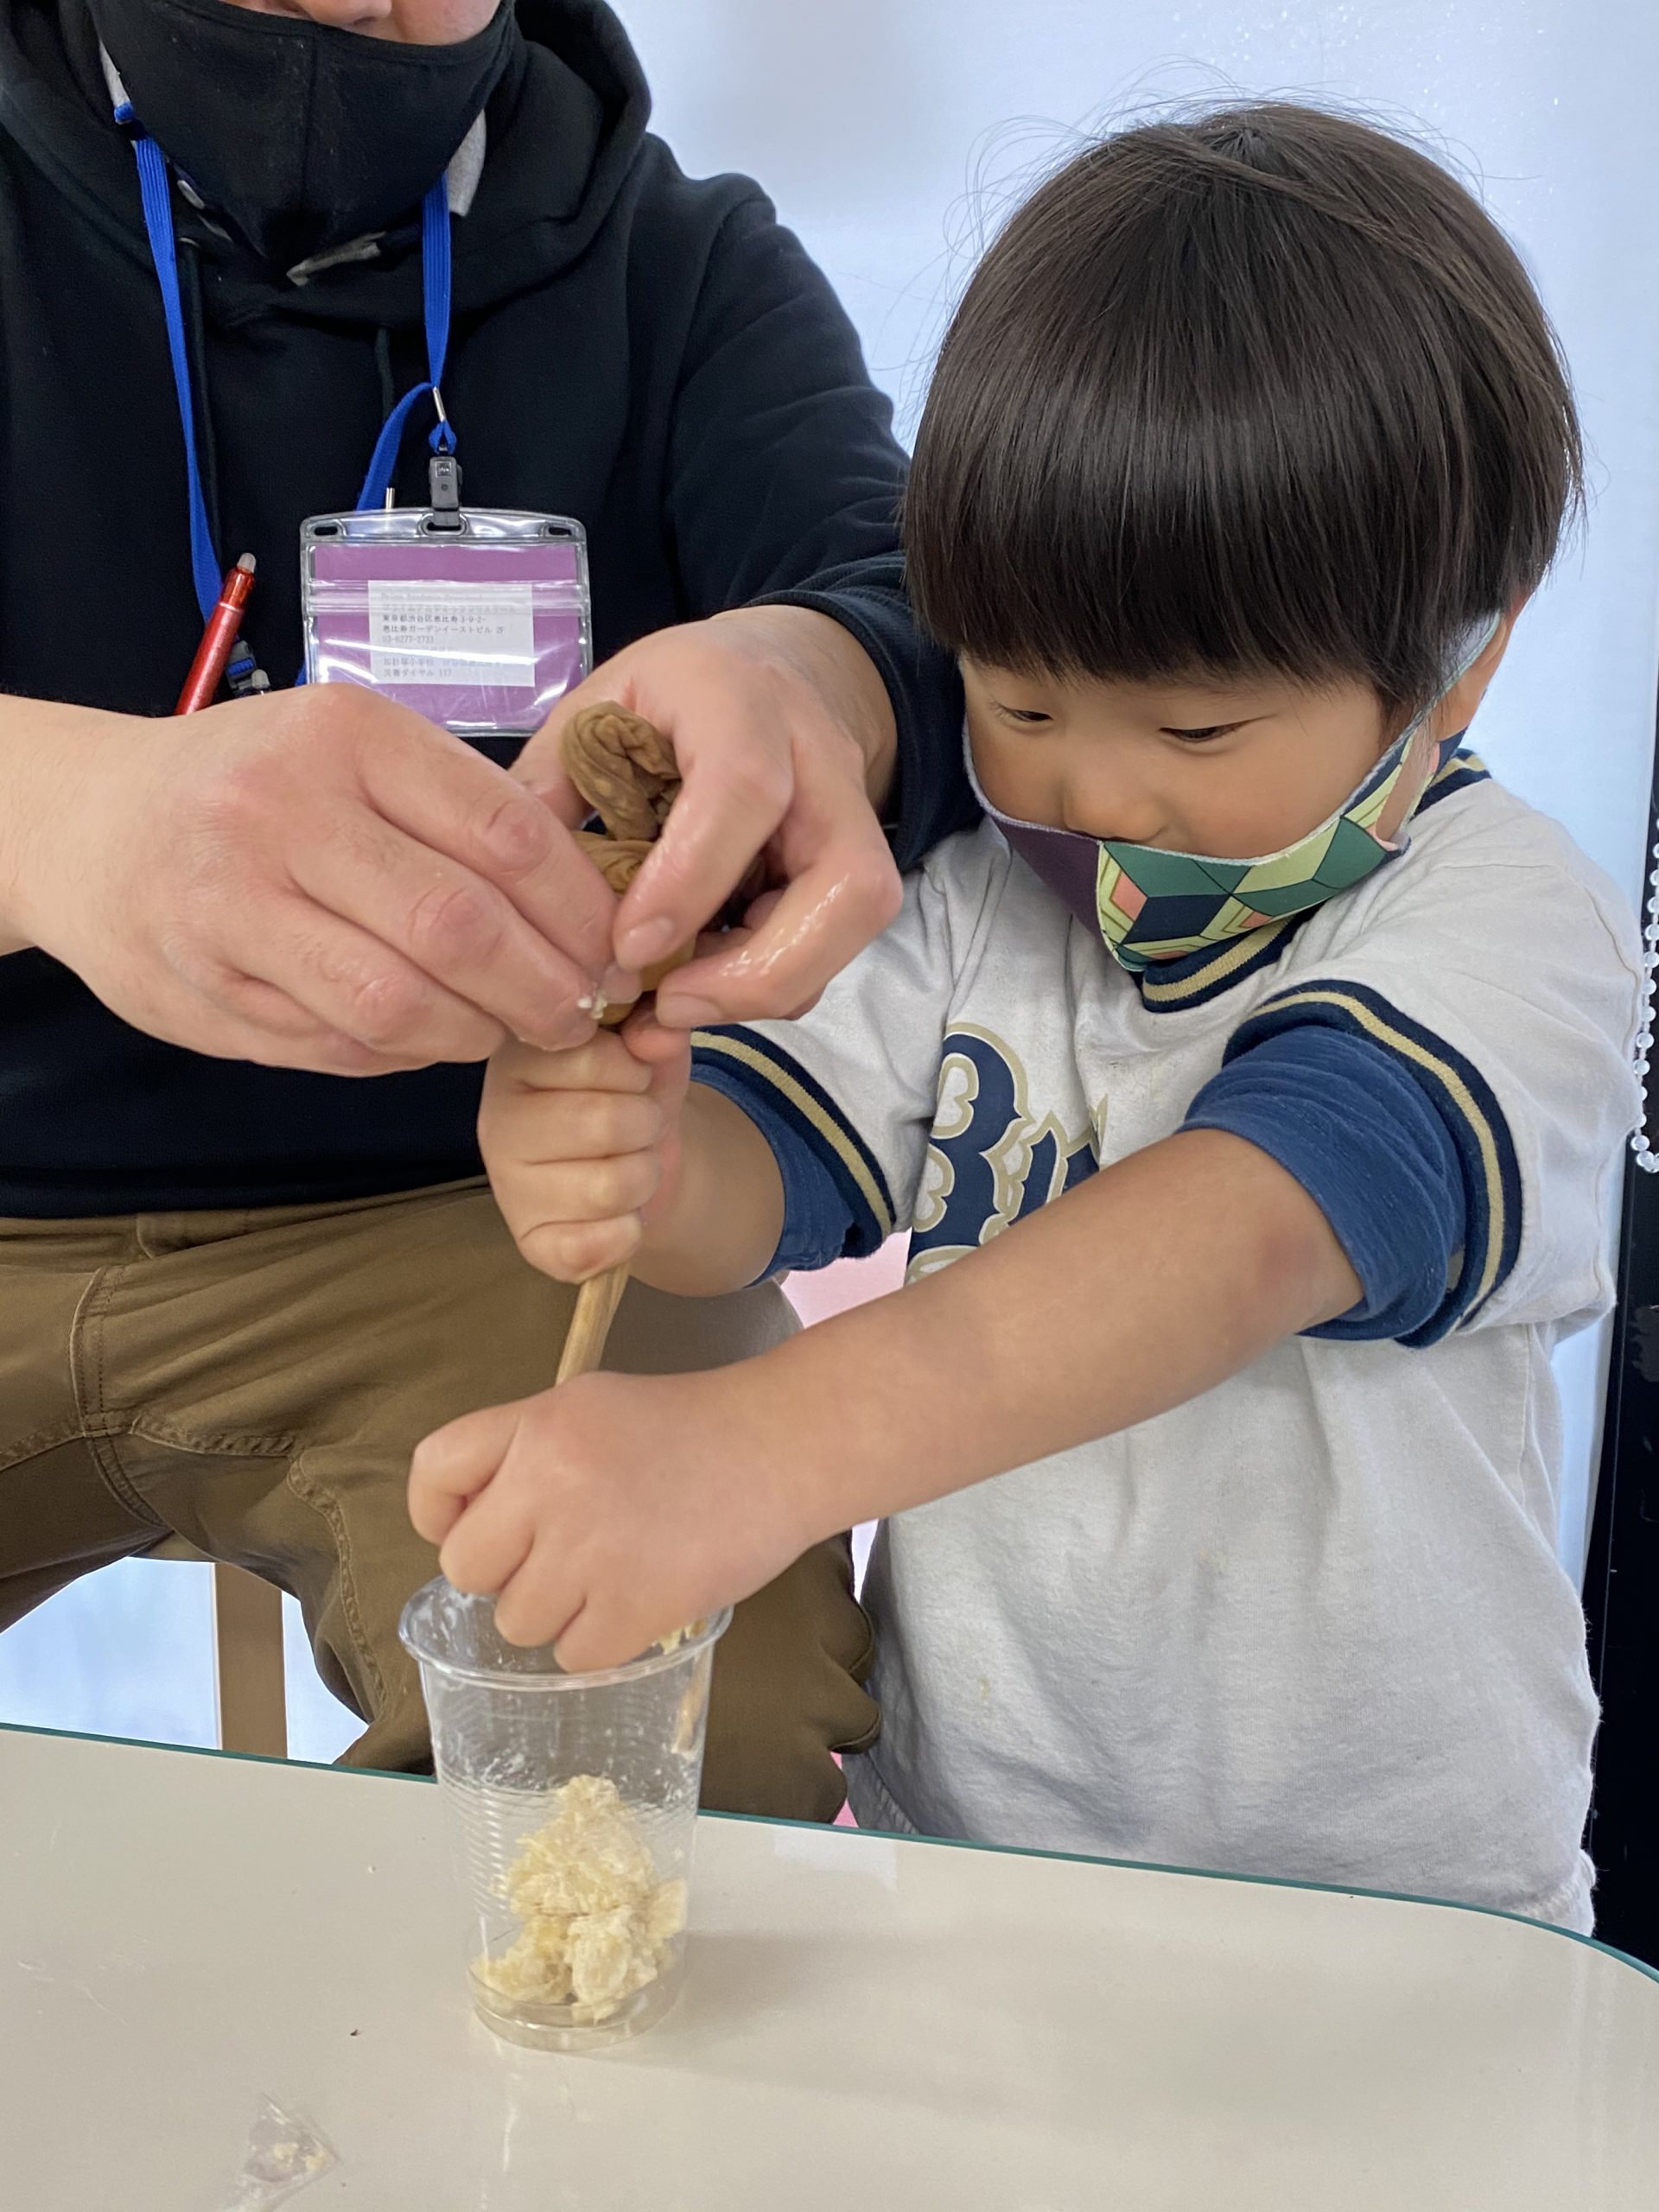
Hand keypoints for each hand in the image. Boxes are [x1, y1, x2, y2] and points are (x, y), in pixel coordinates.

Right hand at [0, 685, 621, 1073]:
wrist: (87, 823)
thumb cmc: (256, 783)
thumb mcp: (353, 751)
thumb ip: (459, 811)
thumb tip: (592, 907)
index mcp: (345, 736)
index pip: (506, 834)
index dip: (582, 910)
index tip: (618, 947)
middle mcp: (281, 812)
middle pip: (459, 929)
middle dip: (545, 989)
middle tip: (583, 1013)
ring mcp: (233, 907)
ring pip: (399, 1005)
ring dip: (477, 1034)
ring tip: (509, 1030)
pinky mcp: (206, 991)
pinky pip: (341, 1046)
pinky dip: (407, 1055)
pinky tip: (432, 1036)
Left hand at [408, 1369, 811, 1665]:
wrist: (783, 1446)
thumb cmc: (691, 1427)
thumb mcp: (592, 1405)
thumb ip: (525, 1453)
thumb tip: (470, 1527)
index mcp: (538, 1424)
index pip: (434, 1471)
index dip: (439, 1513)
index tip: (471, 1528)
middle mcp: (552, 1481)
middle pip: (468, 1567)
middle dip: (507, 1573)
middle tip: (562, 1557)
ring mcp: (594, 1547)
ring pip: (517, 1622)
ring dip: (556, 1614)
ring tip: (609, 1578)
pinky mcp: (638, 1603)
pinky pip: (575, 1655)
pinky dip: (601, 1642)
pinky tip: (636, 1604)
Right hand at [480, 1014, 690, 1282]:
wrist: (640, 1158)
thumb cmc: (633, 1092)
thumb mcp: (652, 1052)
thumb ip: (657, 1034)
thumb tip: (660, 1033)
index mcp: (517, 1057)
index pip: (593, 1058)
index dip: (636, 1072)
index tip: (631, 1077)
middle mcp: (496, 1120)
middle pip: (606, 1124)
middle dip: (646, 1125)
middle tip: (637, 1126)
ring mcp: (507, 1186)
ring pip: (611, 1187)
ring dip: (644, 1177)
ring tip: (628, 1162)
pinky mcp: (529, 1242)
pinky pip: (597, 1246)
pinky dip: (628, 1231)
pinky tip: (617, 1211)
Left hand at [513, 606, 902, 1028]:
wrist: (764, 670)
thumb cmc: (668, 697)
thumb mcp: (596, 710)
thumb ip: (551, 787)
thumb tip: (507, 890)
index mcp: (738, 699)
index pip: (743, 790)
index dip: (691, 879)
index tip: (628, 949)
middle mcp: (820, 757)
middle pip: (846, 882)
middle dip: (760, 969)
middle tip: (669, 1005)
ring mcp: (855, 816)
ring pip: (855, 924)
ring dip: (769, 986)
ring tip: (676, 1005)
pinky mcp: (862, 865)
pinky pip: (834, 945)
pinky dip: (770, 982)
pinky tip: (702, 984)